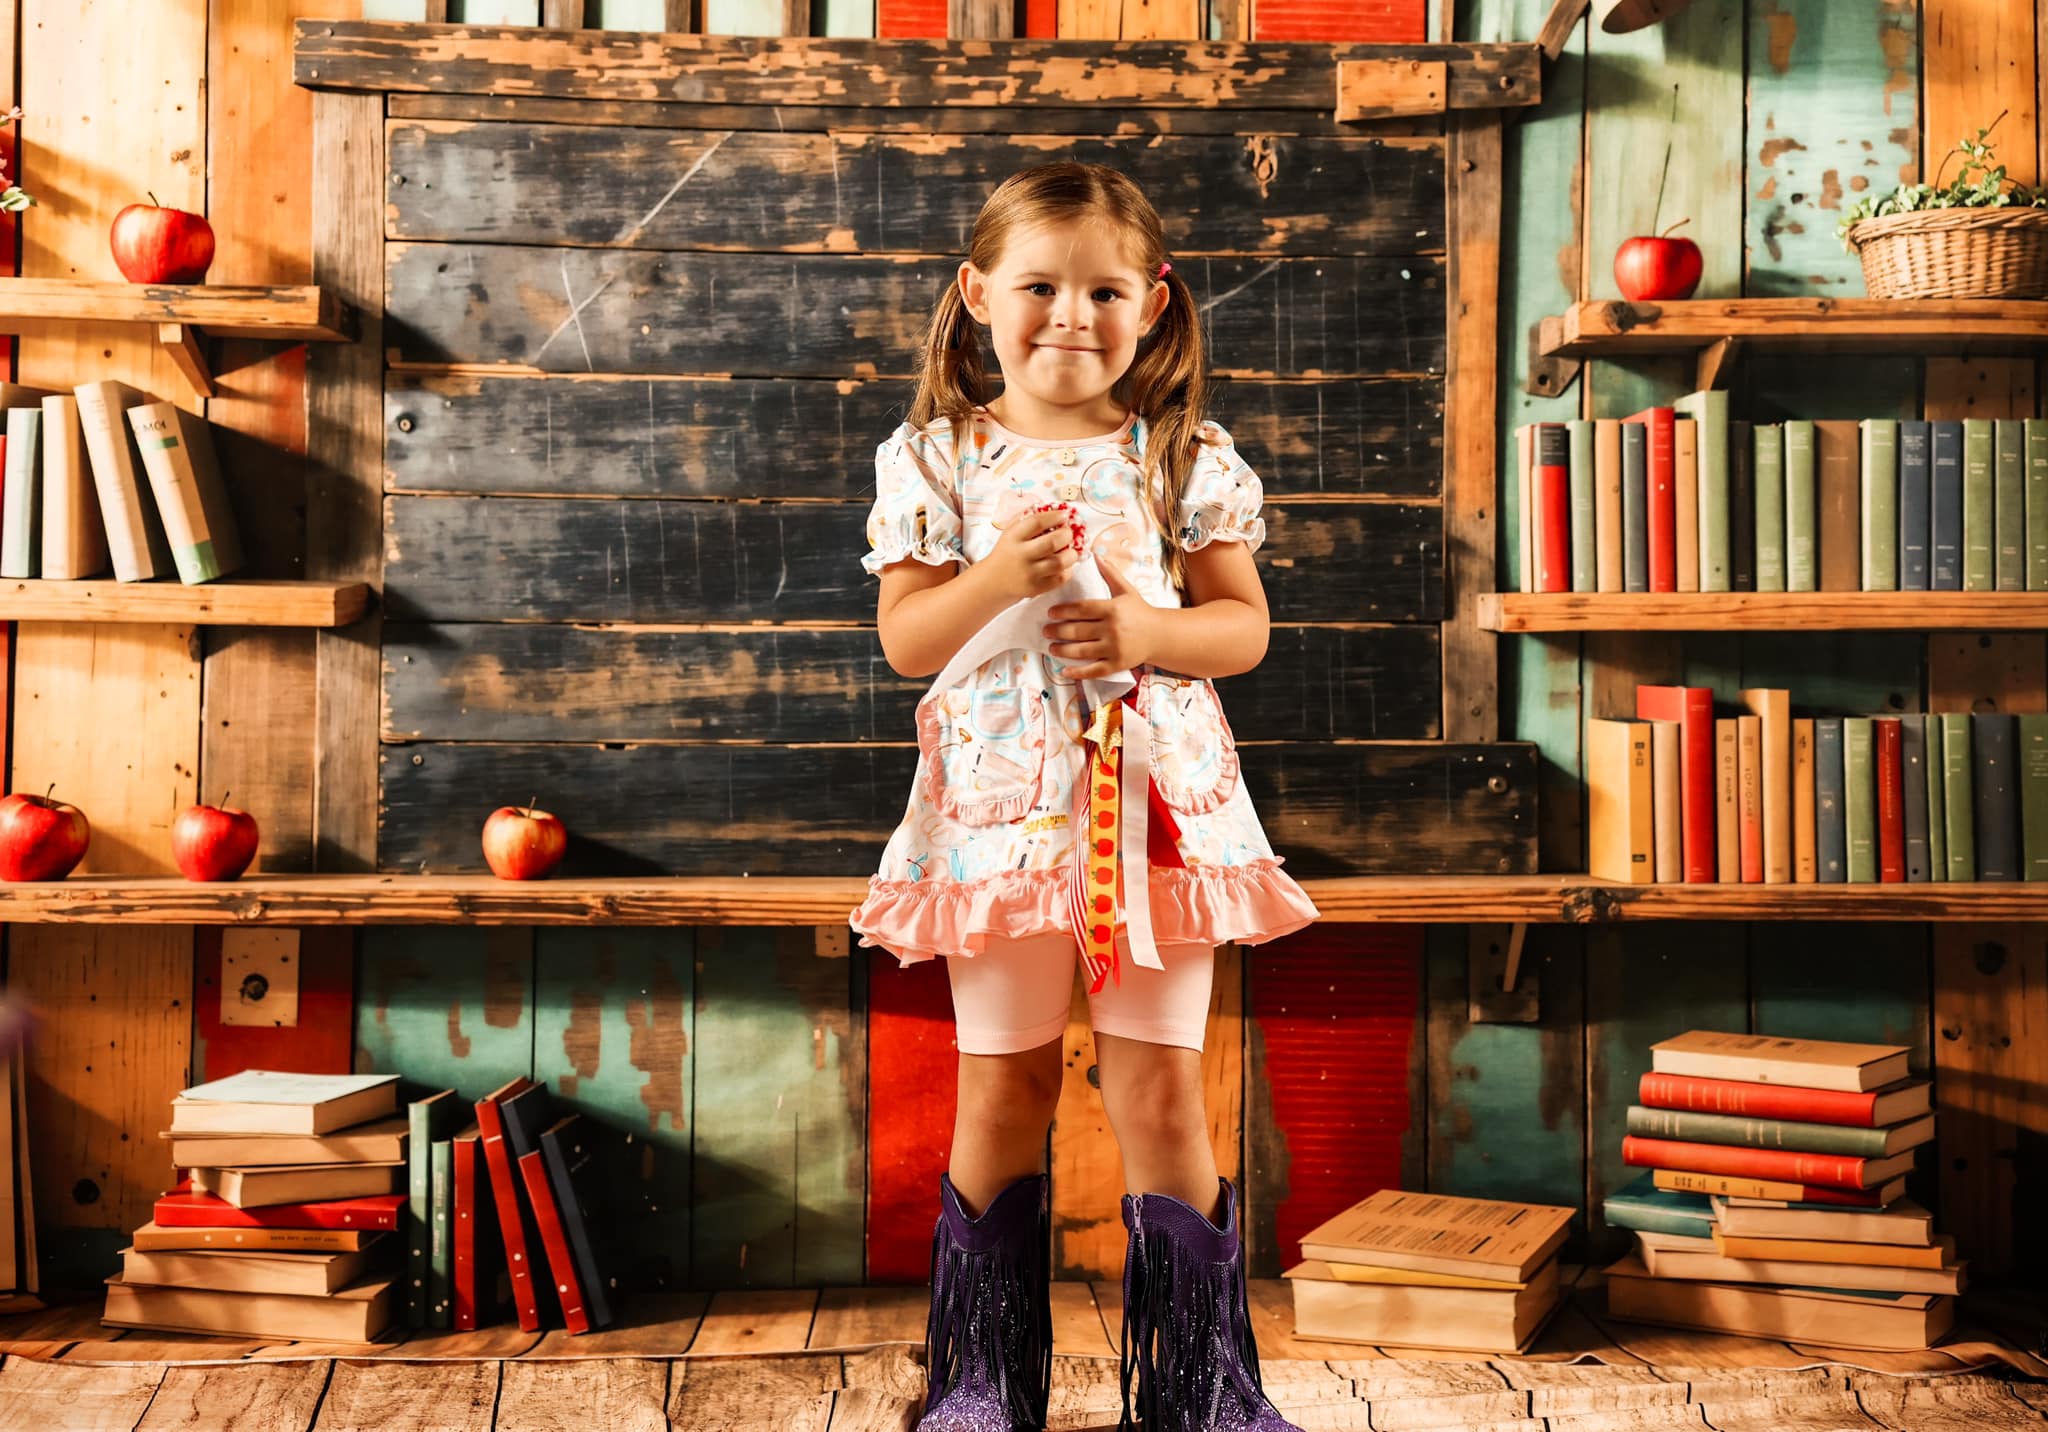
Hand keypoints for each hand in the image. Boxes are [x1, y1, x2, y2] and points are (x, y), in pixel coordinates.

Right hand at [982, 506, 1080, 601]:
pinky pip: (1060, 578)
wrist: (994, 580)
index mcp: (1013, 537)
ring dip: (1071, 554)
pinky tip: (1064, 565)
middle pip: (1052, 542)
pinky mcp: (1036, 588)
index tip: (1064, 515)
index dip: (1055, 516)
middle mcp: (1021, 555)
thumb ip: (1028, 518)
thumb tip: (1055, 509)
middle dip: (1067, 534)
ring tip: (1070, 551)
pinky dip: (1068, 570)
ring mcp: (1029, 573)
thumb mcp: (1010, 531)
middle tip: (1068, 533)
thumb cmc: (1008, 551)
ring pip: (1060, 562)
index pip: (1037, 522)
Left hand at [1043, 551, 1154, 679]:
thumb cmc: (1140, 612)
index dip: (1063, 611)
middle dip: (1057, 631)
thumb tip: (1095, 555)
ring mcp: (1114, 649)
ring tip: (1051, 647)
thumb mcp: (1127, 591)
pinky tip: (1064, 671)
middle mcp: (1113, 629)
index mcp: (1113, 609)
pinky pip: (1093, 670)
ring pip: (1081, 651)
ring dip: (1062, 650)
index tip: (1051, 612)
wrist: (1160, 635)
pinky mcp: (1117, 664)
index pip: (1082, 609)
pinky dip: (1077, 673)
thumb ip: (1110, 574)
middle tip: (1045, 630)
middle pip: (1077, 631)